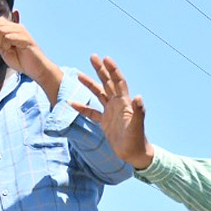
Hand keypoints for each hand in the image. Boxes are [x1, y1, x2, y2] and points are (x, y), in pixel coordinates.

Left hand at [0, 15, 59, 95]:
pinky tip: (11, 50)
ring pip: (0, 30)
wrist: (36, 69)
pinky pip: (8, 37)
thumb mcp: (5, 50)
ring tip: (5, 50)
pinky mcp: (24, 38)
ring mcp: (21, 31)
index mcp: (11, 28)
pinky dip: (6, 45)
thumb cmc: (21, 60)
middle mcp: (16, 27)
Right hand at [72, 54, 153, 169]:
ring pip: (99, 94)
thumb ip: (138, 111)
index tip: (105, 59)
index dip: (112, 70)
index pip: (118, 81)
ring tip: (79, 75)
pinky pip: (91, 112)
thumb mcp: (137, 125)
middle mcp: (117, 104)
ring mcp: (110, 112)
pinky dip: (82, 108)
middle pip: (107, 82)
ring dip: (90, 84)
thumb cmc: (137, 139)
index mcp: (124, 102)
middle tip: (93, 57)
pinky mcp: (105, 122)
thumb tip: (138, 97)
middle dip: (100, 70)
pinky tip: (72, 103)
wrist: (134, 153)